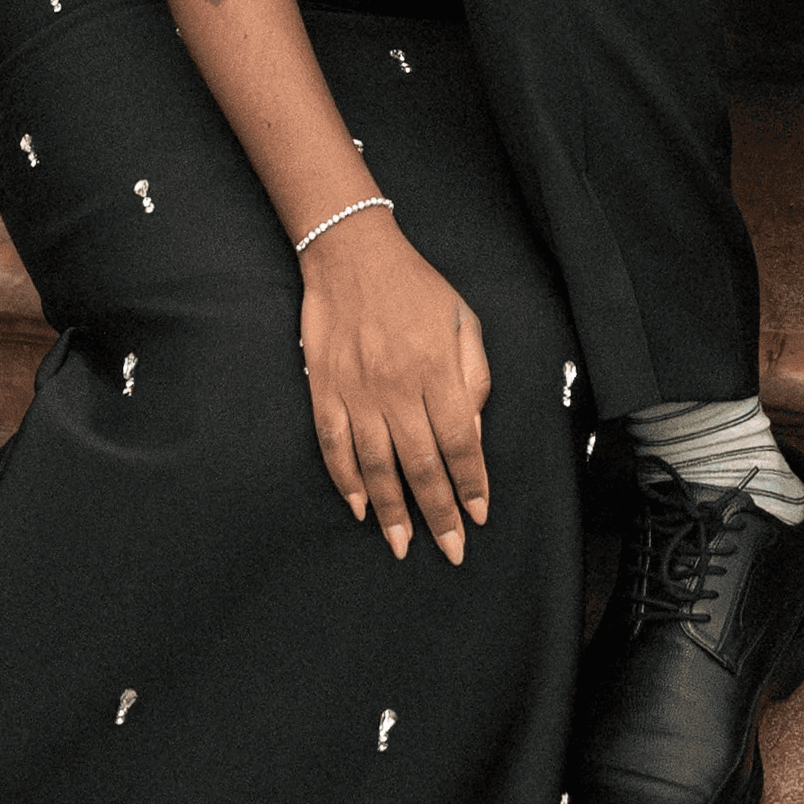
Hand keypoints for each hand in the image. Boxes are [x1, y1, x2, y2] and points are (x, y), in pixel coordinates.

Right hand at [298, 211, 490, 562]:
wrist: (351, 252)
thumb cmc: (415, 286)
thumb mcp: (463, 318)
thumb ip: (473, 374)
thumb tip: (472, 427)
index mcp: (436, 369)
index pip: (460, 441)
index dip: (471, 483)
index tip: (479, 515)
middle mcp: (397, 386)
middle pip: (421, 464)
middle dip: (439, 513)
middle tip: (451, 551)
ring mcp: (356, 391)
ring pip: (376, 466)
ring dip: (392, 511)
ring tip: (404, 546)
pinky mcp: (324, 390)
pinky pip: (334, 446)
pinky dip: (346, 481)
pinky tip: (359, 508)